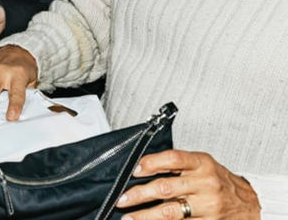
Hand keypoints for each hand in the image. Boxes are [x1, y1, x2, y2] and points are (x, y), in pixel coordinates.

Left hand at [116, 150, 259, 219]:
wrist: (249, 203)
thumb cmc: (219, 182)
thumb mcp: (202, 165)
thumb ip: (176, 164)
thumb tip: (141, 168)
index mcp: (202, 164)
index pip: (173, 158)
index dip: (151, 163)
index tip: (134, 170)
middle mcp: (205, 184)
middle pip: (165, 188)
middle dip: (139, 195)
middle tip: (122, 199)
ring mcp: (208, 206)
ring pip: (170, 212)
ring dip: (145, 216)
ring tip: (129, 217)